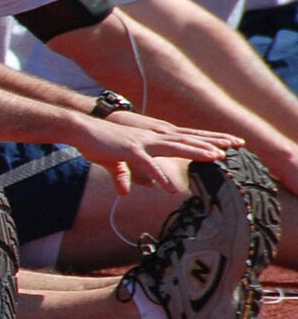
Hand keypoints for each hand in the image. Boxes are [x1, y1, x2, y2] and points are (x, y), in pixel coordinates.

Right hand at [78, 113, 241, 194]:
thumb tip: (141, 187)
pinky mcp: (129, 151)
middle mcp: (153, 137)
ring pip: (175, 147)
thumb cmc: (99, 144)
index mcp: (153, 138)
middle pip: (189, 139)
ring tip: (216, 158)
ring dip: (196, 152)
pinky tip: (169, 188)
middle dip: (213, 142)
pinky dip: (159, 177)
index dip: (208, 140)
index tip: (228, 143)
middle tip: (237, 145)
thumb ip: (130, 176)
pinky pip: (148, 166)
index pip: (187, 138)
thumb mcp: (118, 163)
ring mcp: (142, 143)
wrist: (80, 129)